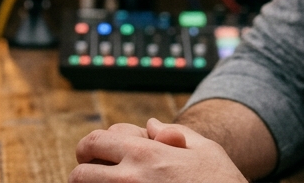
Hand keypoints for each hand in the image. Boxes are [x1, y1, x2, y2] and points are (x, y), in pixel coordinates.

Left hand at [69, 118, 246, 182]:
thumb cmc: (222, 182)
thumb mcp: (205, 150)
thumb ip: (176, 132)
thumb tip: (152, 125)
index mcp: (145, 153)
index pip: (96, 141)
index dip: (92, 147)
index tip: (96, 155)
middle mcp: (131, 177)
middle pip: (81, 173)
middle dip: (84, 172)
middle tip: (93, 175)